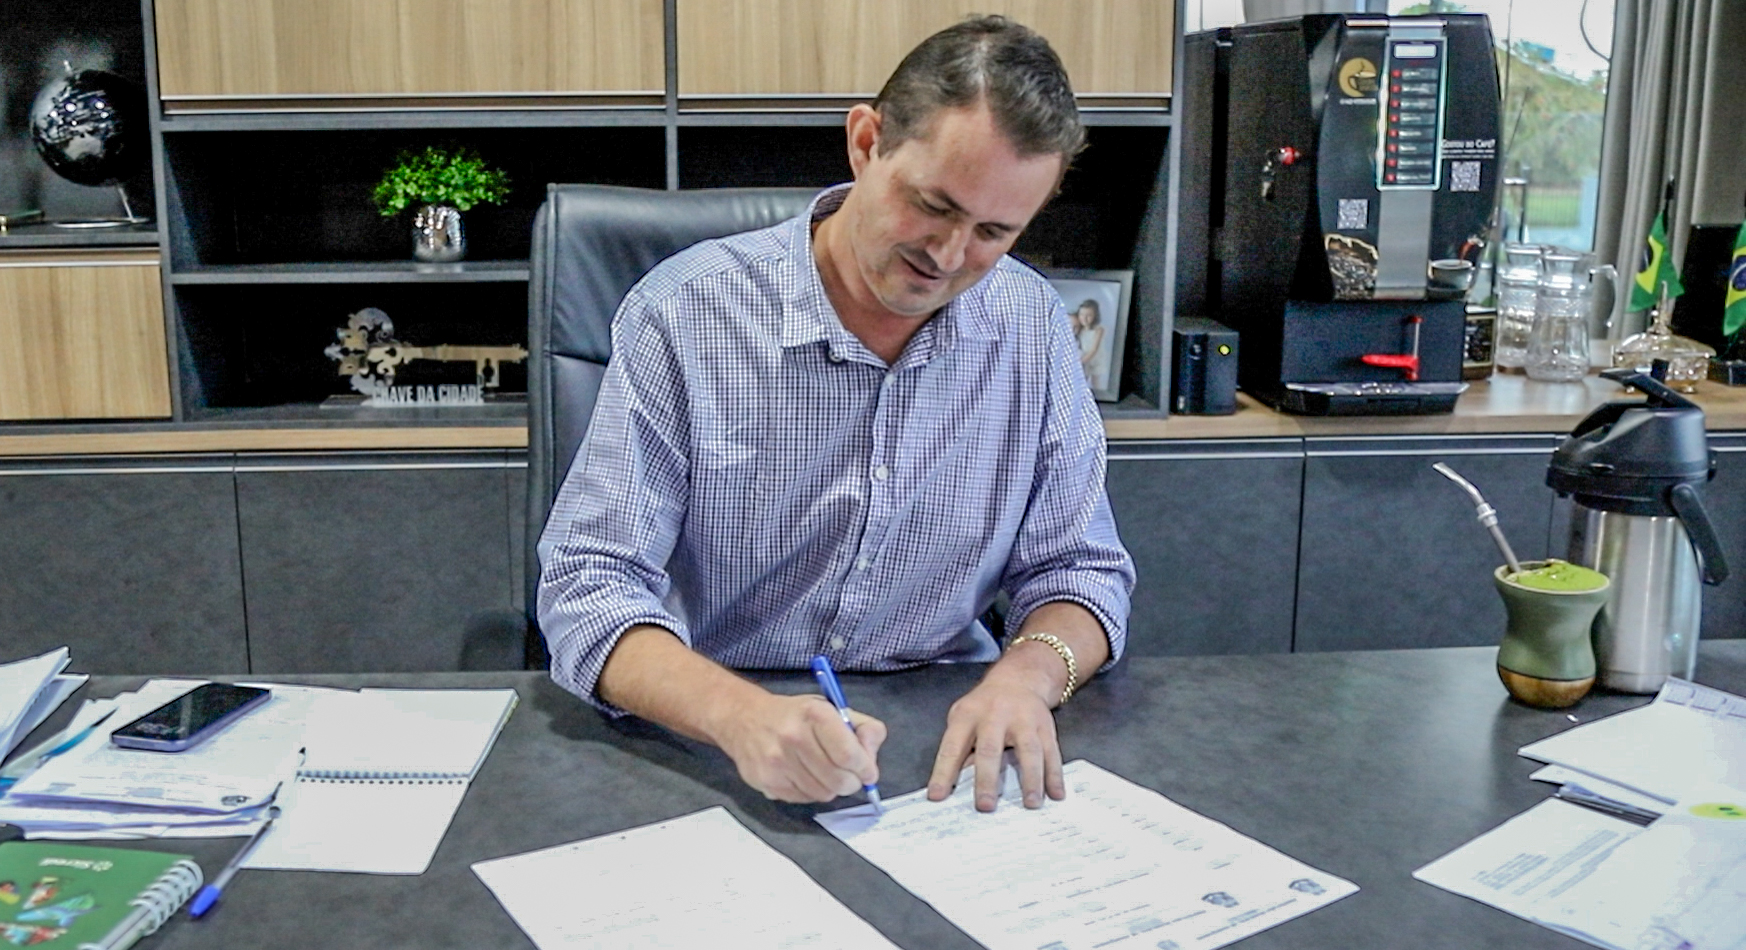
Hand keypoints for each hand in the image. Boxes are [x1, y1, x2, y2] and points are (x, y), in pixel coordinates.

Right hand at [716, 693, 885, 802]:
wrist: (744, 719)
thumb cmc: (796, 715)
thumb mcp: (833, 709)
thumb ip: (864, 729)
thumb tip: (870, 758)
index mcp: (814, 714)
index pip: (848, 754)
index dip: (865, 768)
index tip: (867, 771)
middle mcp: (793, 737)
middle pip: (839, 780)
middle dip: (851, 782)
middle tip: (849, 776)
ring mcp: (776, 762)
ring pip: (823, 794)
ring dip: (831, 787)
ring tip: (824, 771)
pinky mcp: (766, 782)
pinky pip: (804, 799)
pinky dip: (811, 792)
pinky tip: (804, 775)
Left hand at [926, 673, 1063, 811]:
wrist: (1018, 678)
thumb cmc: (984, 706)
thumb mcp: (964, 717)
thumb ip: (961, 747)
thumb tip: (958, 785)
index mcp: (968, 715)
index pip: (952, 747)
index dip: (943, 773)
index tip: (936, 797)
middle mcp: (995, 715)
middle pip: (990, 749)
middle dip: (987, 779)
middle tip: (985, 806)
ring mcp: (1024, 720)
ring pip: (1029, 750)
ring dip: (1031, 779)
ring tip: (1030, 804)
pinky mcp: (1045, 726)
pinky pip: (1052, 752)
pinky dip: (1055, 775)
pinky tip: (1056, 794)